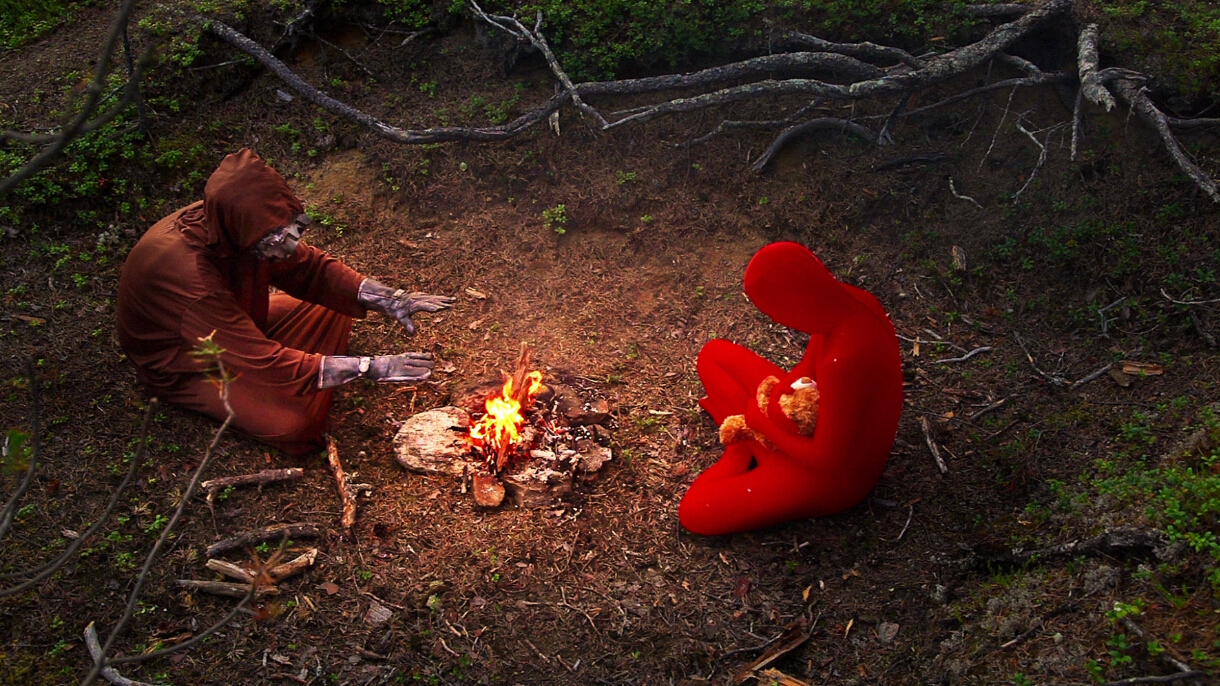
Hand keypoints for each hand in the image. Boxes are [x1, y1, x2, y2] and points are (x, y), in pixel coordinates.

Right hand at [318, 353, 433, 387]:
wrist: (365, 367)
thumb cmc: (363, 369)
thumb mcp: (362, 369)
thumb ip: (362, 368)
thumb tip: (360, 368)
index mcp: (388, 374)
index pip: (404, 376)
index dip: (416, 376)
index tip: (426, 376)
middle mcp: (396, 370)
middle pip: (412, 370)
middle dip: (422, 369)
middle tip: (434, 368)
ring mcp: (398, 364)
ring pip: (414, 364)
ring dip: (423, 363)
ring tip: (434, 362)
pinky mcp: (399, 359)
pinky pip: (410, 356)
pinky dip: (419, 356)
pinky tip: (427, 355)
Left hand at [358, 278, 455, 334]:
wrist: (391, 299)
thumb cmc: (396, 310)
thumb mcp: (400, 318)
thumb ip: (408, 324)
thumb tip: (413, 333)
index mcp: (415, 304)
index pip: (427, 306)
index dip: (435, 307)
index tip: (444, 308)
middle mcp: (419, 299)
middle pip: (433, 300)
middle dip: (443, 302)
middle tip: (452, 304)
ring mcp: (421, 296)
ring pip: (434, 297)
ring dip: (444, 299)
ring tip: (454, 299)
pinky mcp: (422, 296)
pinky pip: (433, 297)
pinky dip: (441, 298)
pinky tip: (446, 299)